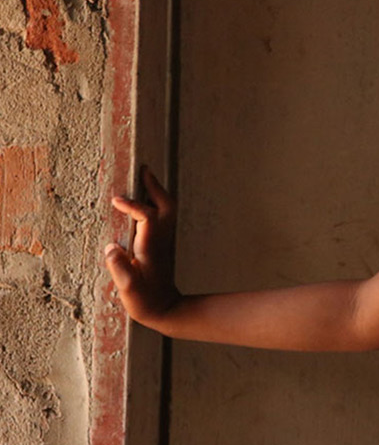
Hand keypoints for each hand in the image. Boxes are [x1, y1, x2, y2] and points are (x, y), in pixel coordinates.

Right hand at [104, 167, 180, 327]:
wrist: (166, 310)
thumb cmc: (146, 301)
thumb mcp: (129, 289)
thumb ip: (120, 268)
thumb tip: (110, 247)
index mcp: (151, 246)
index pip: (145, 216)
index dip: (132, 205)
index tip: (116, 199)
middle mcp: (161, 239)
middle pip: (165, 206)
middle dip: (154, 187)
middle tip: (143, 169)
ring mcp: (165, 240)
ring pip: (168, 209)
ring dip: (157, 192)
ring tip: (145, 178)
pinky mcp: (164, 244)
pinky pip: (164, 216)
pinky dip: (157, 203)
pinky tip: (145, 201)